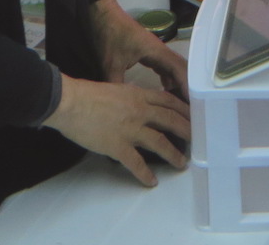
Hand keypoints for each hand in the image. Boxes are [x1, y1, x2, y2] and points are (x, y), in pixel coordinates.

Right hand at [46, 74, 190, 183]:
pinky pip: (136, 163)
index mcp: (139, 95)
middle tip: (197, 138)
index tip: (193, 115)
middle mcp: (140, 111)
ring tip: (181, 163)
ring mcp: (131, 129)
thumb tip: (137, 104)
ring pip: (160, 143)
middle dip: (187, 130)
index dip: (184, 109)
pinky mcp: (119, 146)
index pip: (169, 101)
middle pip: (171, 120)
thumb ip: (130, 96)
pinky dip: (145, 174)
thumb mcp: (117, 88)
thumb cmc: (88, 95)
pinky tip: (151, 181)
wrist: (71, 103)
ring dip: (173, 154)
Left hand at [90, 0, 188, 99]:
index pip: (180, 71)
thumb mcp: (110, 64)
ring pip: (174, 68)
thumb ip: (118, 85)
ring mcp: (156, 50)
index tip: (194, 105)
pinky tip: (165, 90)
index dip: (188, 88)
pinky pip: (165, 67)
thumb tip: (120, 107)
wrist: (102, 15)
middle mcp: (161, 51)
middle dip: (187, 88)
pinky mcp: (149, 51)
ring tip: (180, 104)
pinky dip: (169, 79)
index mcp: (157, 52)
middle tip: (190, 108)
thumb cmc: (109, 36)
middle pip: (181, 70)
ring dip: (178, 84)